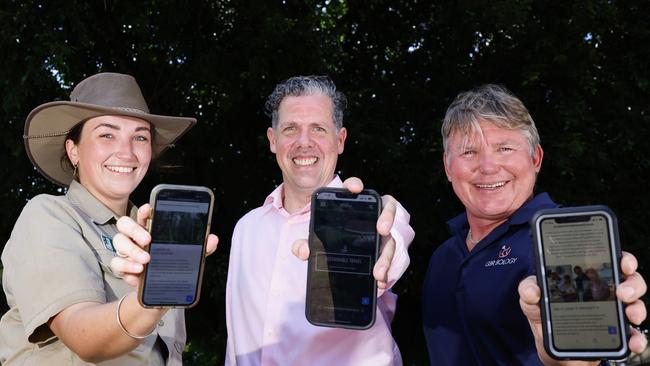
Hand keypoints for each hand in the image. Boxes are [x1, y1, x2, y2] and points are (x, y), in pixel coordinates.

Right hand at [110, 204, 218, 286]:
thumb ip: (201, 247)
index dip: (144, 210)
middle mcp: (135, 238)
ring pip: (119, 242)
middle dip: (134, 229)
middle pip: (124, 223)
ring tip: (146, 259)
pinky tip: (138, 272)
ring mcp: (127, 252)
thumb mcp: (189, 257)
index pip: (143, 214)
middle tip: (148, 240)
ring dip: (132, 250)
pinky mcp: (123, 267)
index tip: (149, 209)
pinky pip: (117, 263)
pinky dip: (127, 267)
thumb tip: (212, 239)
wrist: (161, 292)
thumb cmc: (172, 266)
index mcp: (150, 229)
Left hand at [291, 177, 397, 288]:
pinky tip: (380, 281)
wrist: (338, 253)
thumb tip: (302, 251)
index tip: (355, 189)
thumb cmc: (328, 239)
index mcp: (352, 204)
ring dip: (386, 256)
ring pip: (390, 238)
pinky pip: (390, 257)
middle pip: (386, 209)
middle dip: (386, 218)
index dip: (355, 184)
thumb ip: (306, 243)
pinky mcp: (385, 248)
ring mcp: (382, 231)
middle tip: (381, 230)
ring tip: (378, 272)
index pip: (354, 188)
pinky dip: (386, 269)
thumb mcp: (316, 241)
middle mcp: (372, 214)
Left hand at [518, 251, 646, 364]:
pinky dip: (637, 338)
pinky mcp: (617, 335)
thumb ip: (528, 291)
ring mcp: (614, 313)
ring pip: (636, 304)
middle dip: (633, 283)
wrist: (552, 351)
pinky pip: (634, 335)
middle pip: (630, 280)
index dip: (621, 258)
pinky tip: (632, 342)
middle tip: (622, 292)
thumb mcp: (531, 301)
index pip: (609, 260)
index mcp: (586, 277)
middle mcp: (604, 292)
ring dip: (638, 308)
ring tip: (629, 314)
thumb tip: (532, 290)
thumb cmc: (545, 316)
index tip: (622, 263)